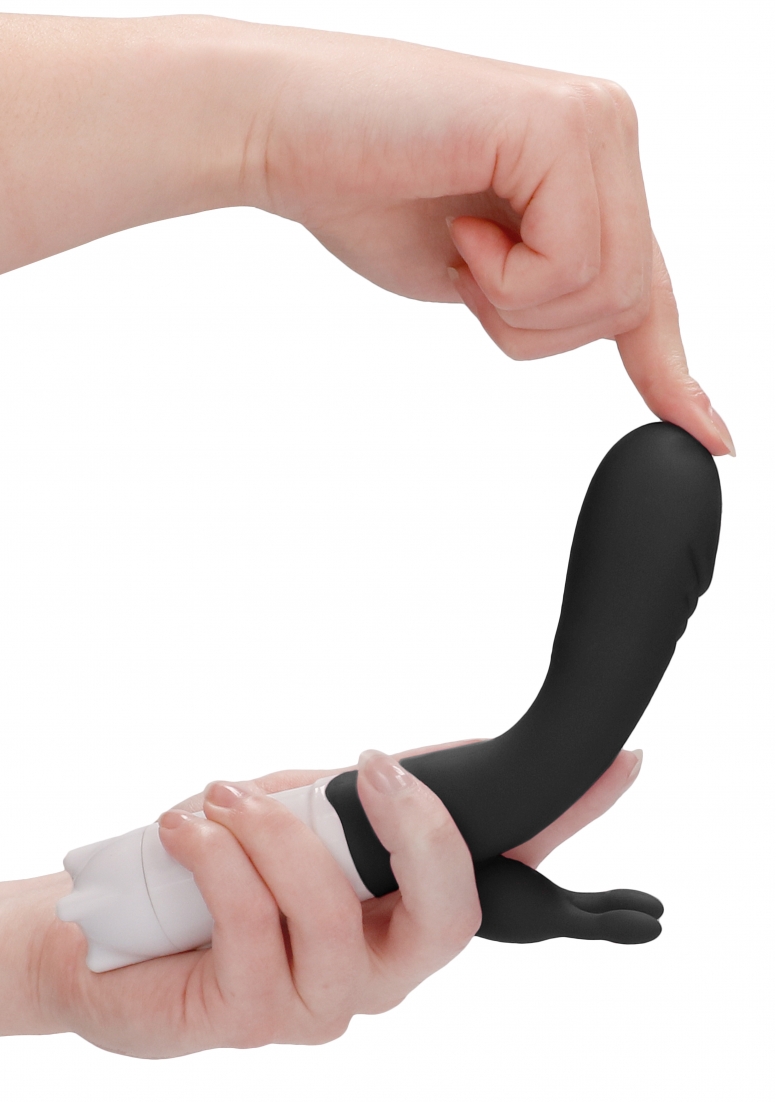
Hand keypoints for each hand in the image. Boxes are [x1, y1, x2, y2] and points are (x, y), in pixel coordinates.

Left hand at [20, 742, 641, 1056]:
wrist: (116, 934)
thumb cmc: (221, 868)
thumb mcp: (301, 814)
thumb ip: (363, 799)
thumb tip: (424, 762)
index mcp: (404, 910)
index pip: (507, 870)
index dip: (570, 822)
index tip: (618, 765)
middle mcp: (382, 967)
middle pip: (450, 914)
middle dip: (420, 830)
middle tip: (374, 766)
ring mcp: (323, 1002)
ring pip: (328, 909)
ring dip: (271, 833)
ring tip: (224, 796)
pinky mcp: (253, 1020)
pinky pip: (247, 923)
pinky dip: (216, 856)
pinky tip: (188, 828)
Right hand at [245, 29, 733, 454]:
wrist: (280, 132)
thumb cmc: (362, 191)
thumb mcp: (482, 273)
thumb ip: (547, 294)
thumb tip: (596, 336)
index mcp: (591, 165)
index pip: (649, 287)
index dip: (672, 371)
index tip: (712, 436)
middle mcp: (607, 131)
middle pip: (630, 304)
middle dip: (537, 325)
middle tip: (470, 272)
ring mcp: (593, 121)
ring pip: (609, 294)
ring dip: (516, 304)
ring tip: (461, 242)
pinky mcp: (563, 124)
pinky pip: (572, 263)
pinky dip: (506, 275)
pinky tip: (462, 228)